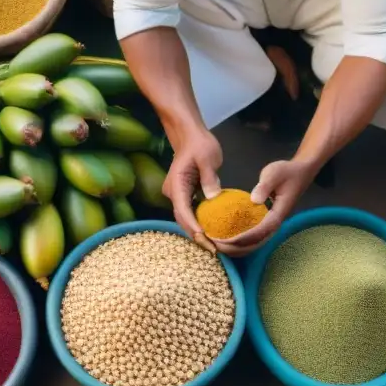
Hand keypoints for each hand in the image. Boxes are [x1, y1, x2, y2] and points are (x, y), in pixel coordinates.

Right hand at [163, 129, 222, 246]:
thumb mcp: (208, 157)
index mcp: (177, 183)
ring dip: (196, 232)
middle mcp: (173, 192)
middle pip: (182, 218)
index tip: (204, 237)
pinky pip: (189, 213)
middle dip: (195, 235)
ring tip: (212, 245)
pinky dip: (198, 223)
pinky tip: (210, 233)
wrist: (189, 135)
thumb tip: (213, 198)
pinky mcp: (184, 195)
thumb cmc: (199, 144)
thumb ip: (210, 178)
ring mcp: (177, 195)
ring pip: (184, 218)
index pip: (182, 209)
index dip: (192, 225)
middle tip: (213, 249)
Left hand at [214, 158, 316, 255]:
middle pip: (255, 244)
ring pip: (254, 244)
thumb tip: (254, 200)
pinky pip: (254, 238)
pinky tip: (226, 241)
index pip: (258, 233)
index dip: (240, 239)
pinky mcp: (267, 223)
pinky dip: (240, 243)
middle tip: (214, 246)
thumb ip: (264, 186)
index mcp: (277, 215)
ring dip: (236, 249)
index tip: (222, 240)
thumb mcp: (274, 173)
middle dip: (234, 248)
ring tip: (217, 247)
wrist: (300, 173)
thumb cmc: (286, 172)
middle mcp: (275, 224)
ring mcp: (271, 225)